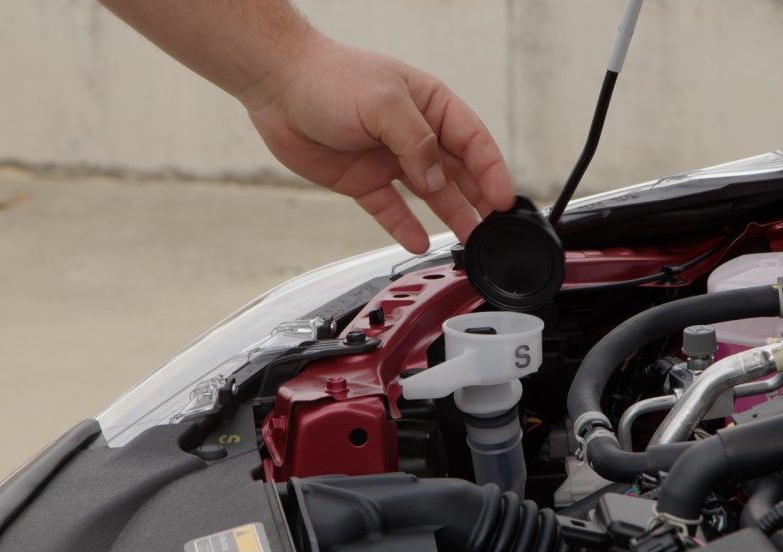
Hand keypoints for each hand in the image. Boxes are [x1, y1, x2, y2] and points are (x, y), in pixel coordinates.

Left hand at [243, 33, 514, 252]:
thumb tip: (436, 178)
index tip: (504, 200)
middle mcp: (415, 133)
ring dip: (450, 216)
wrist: (278, 86)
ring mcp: (389, 158)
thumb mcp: (383, 102)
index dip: (492, 171)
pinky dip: (404, 227)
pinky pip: (391, 208)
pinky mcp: (363, 180)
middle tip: (494, 230)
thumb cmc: (330, 78)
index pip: (474, 142)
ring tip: (469, 242)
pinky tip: (418, 243)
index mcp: (430, 105)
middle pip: (458, 172)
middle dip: (479, 200)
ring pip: (430, 194)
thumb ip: (416, 142)